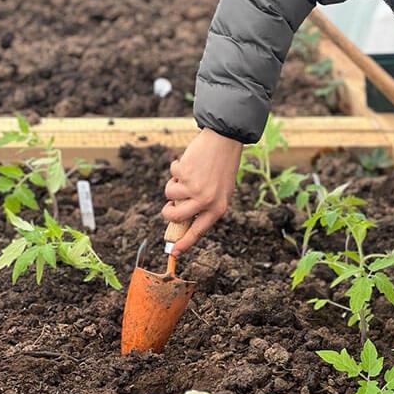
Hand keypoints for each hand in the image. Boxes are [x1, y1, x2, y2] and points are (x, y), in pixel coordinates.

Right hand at [162, 128, 242, 253]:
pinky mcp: (185, 175)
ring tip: (187, 175)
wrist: (225, 140)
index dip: (184, 243)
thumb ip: (206, 205)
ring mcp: (195, 189)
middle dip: (167, 211)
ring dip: (174, 184)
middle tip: (170, 204)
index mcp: (218, 209)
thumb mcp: (221, 191)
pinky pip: (171, 176)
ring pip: (169, 194)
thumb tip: (183, 219)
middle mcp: (206, 201)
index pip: (198, 231)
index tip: (173, 252)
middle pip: (175, 216)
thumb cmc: (223, 166)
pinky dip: (176, 168)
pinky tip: (190, 162)